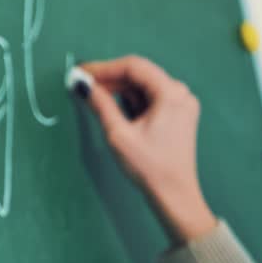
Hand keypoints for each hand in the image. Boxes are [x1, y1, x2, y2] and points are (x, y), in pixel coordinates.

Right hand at [80, 55, 217, 244]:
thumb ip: (100, 103)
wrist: (174, 196)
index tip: (81, 73)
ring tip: (93, 96)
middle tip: (83, 84)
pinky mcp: (177, 114)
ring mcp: (181, 103)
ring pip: (143, 85)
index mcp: (171, 94)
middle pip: (139, 74)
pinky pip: (149, 97)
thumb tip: (81, 83)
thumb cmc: (149, 167)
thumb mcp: (118, 134)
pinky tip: (112, 106)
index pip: (133, 66)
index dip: (104, 67)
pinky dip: (130, 99)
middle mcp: (180, 93)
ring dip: (118, 89)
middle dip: (110, 78)